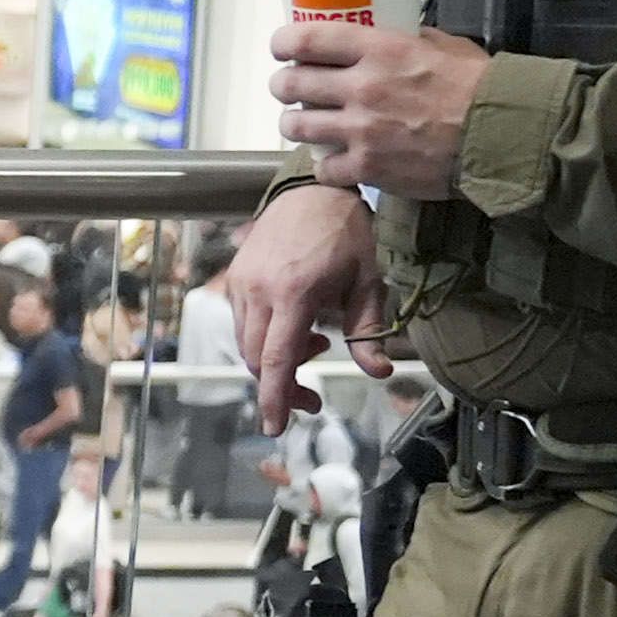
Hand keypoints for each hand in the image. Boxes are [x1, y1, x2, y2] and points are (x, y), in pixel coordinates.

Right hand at [219, 180, 384, 413]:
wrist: (313, 190)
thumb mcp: (368, 281)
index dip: (274, 397)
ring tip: (315, 344)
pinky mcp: (236, 276)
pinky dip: (266, 337)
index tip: (274, 427)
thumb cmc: (346, 232)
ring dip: (276, 358)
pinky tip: (295, 326)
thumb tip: (379, 372)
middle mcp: (259, 289)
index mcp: (293, 292)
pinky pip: (242, 322)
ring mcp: (242, 281)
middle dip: (281, 384)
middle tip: (312, 395)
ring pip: (247, 343)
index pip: (275, 359)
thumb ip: (369, 331)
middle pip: (257, 359)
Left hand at [270, 10, 485, 195]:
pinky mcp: (368, 168)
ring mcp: (360, 130)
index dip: (284, 43)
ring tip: (305, 125)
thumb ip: (408, 40)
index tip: (282, 49)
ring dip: (296, 125)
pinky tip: (338, 161)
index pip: (307, 40)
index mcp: (378, 49)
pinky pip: (323, 168)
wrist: (501, 135)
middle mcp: (361, 87)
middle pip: (291, 85)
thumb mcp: (444, 45)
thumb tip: (388, 37)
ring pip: (296, 127)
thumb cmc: (479, 86)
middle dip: (283, 86)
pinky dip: (327, 166)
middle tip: (289, 89)